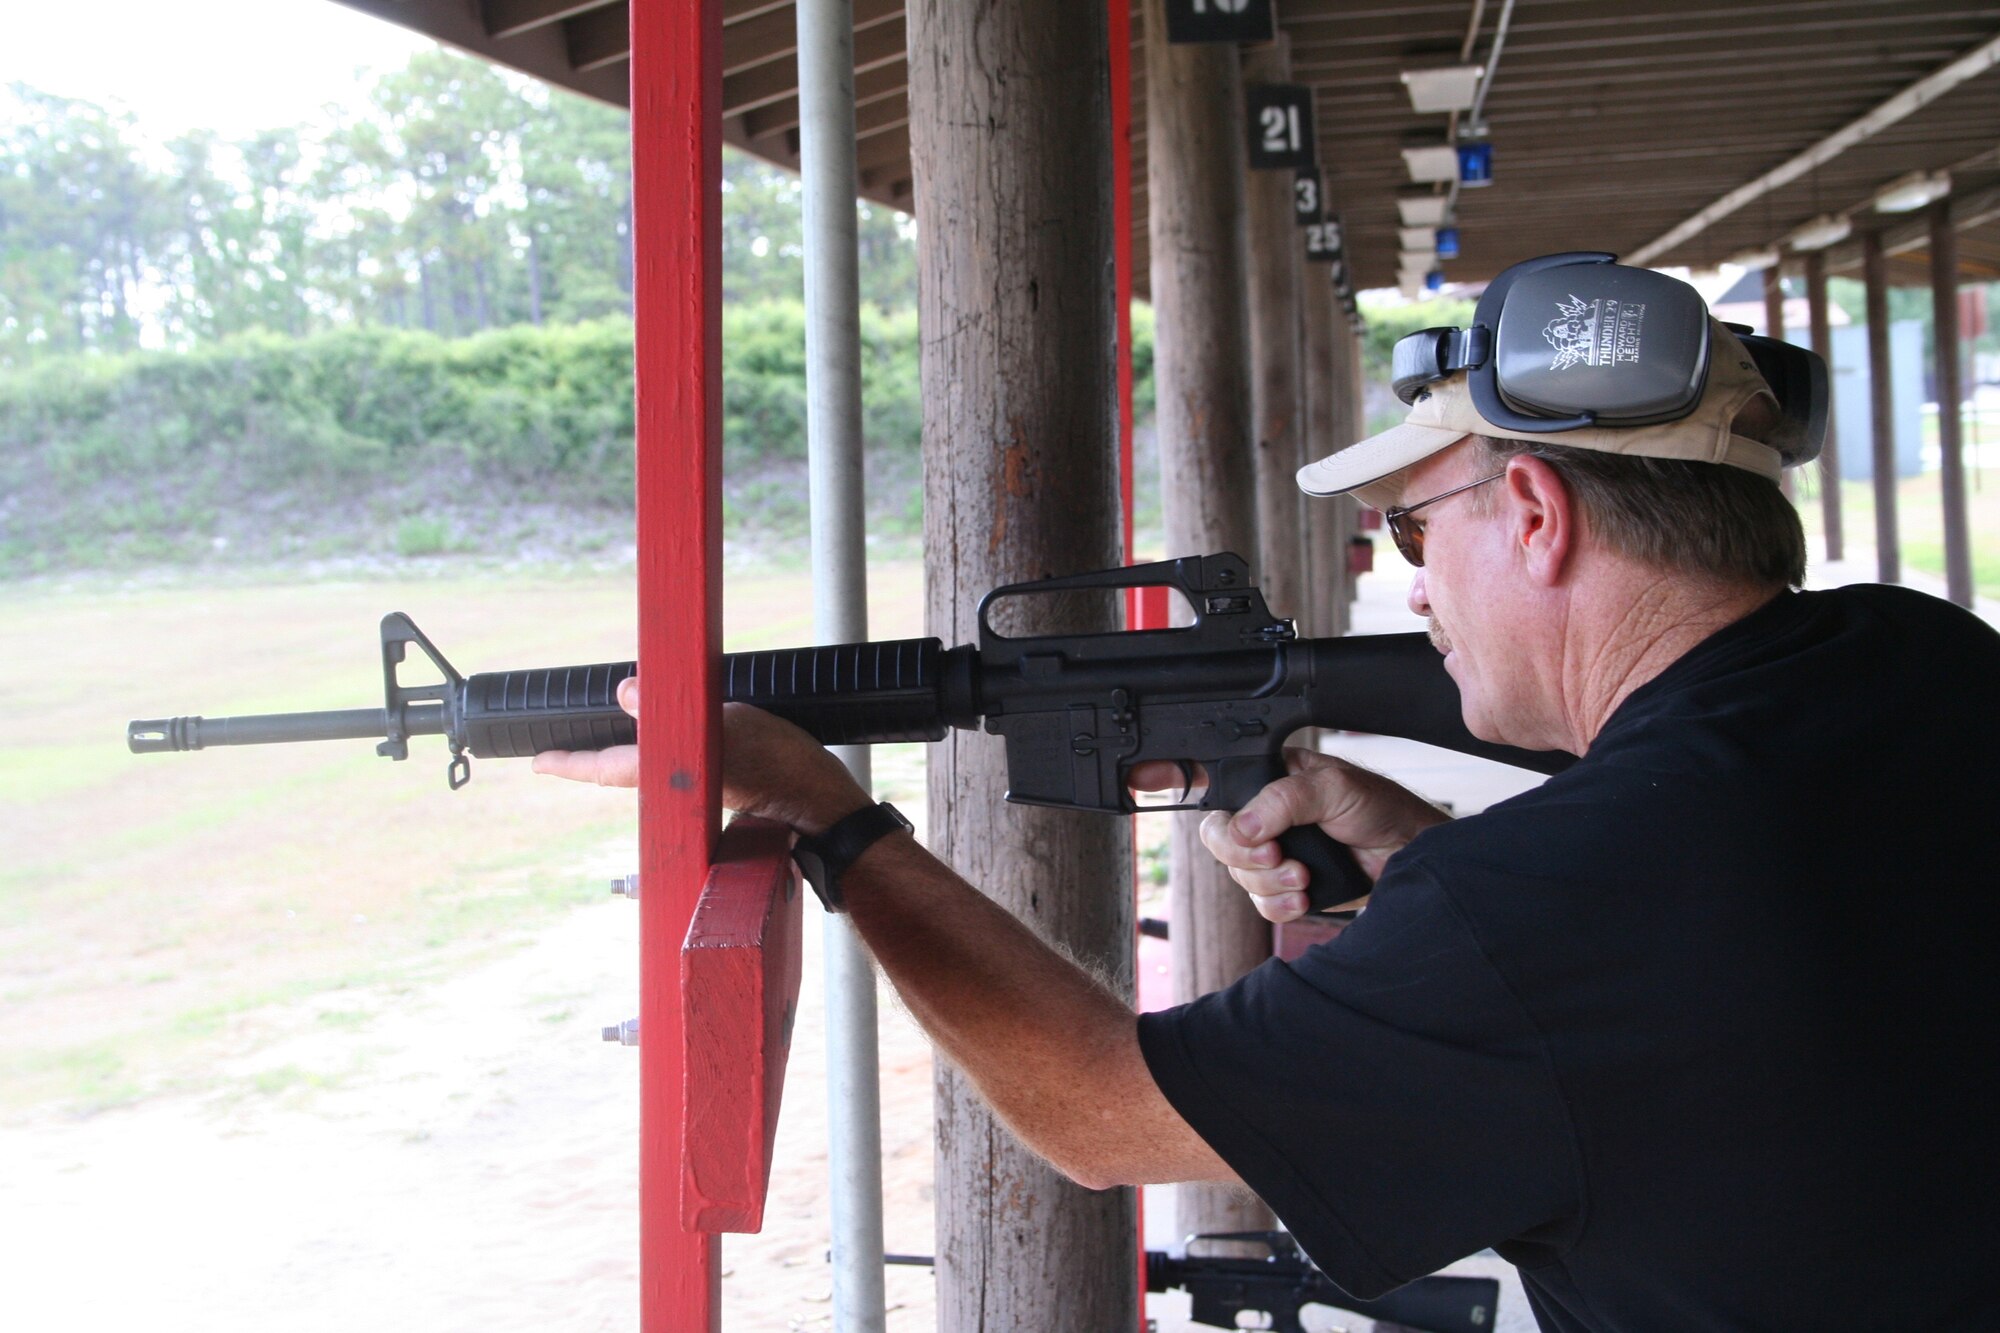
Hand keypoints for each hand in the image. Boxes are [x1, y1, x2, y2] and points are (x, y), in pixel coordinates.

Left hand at [532, 678, 870, 835]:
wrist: (820, 800)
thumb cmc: (781, 765)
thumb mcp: (727, 723)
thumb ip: (672, 706)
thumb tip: (626, 690)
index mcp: (668, 776)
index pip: (603, 767)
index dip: (568, 764)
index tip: (537, 763)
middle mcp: (675, 788)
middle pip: (619, 772)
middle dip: (591, 761)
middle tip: (560, 753)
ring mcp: (695, 790)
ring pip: (646, 770)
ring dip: (625, 757)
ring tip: (606, 742)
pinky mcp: (719, 786)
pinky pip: (674, 767)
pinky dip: (660, 754)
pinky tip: (666, 740)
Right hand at [1132, 748, 1447, 923]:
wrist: (1412, 857)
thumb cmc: (1381, 809)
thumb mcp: (1335, 788)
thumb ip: (1285, 800)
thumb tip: (1244, 826)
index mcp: (1267, 778)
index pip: (1211, 777)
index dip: (1172, 777)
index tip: (1142, 782)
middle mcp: (1264, 814)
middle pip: (1216, 836)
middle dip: (1243, 854)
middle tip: (1277, 856)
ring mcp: (1273, 851)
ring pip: (1237, 874)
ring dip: (1269, 882)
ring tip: (1304, 876)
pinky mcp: (1286, 887)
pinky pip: (1259, 902)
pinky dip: (1278, 904)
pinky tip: (1305, 895)